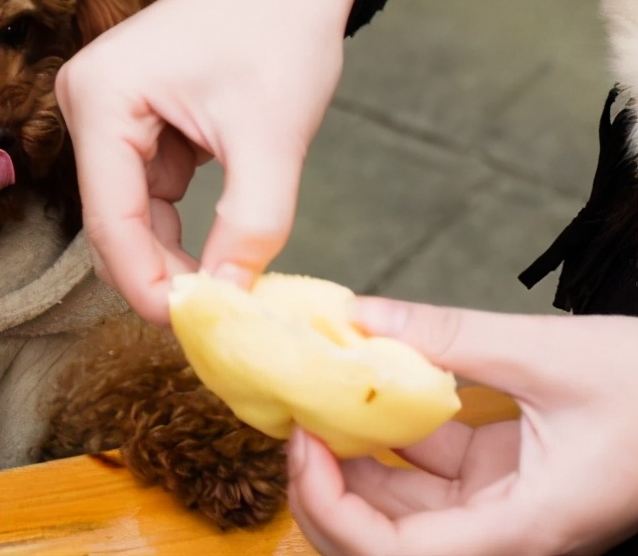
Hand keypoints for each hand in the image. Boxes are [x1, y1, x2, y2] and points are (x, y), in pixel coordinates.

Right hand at [56, 0, 367, 322]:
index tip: (194, 331)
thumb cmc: (282, 31)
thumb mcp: (272, 138)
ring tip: (226, 286)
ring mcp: (103, 111)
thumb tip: (228, 302)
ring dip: (173, 251)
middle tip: (215, 322)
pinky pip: (147, 192)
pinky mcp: (129, 119)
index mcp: (101, 96)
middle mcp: (85, 102)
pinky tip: (218, 243)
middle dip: (160, 272)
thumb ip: (251, 226)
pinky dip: (181, 223)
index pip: (111, 218)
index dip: (146, 284)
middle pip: (112, 221)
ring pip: (129, 213)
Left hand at [289, 298, 637, 555]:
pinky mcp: (499, 479)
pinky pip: (426, 471)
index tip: (303, 445)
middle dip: (326, 488)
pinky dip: (388, 435)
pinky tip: (360, 389)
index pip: (400, 555)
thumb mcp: (551, 354)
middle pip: (385, 540)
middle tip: (294, 418)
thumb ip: (450, 335)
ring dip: (350, 459)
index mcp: (525, 530)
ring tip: (315, 396)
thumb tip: (359, 313)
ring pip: (398, 506)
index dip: (334, 512)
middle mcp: (505, 534)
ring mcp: (500, 509)